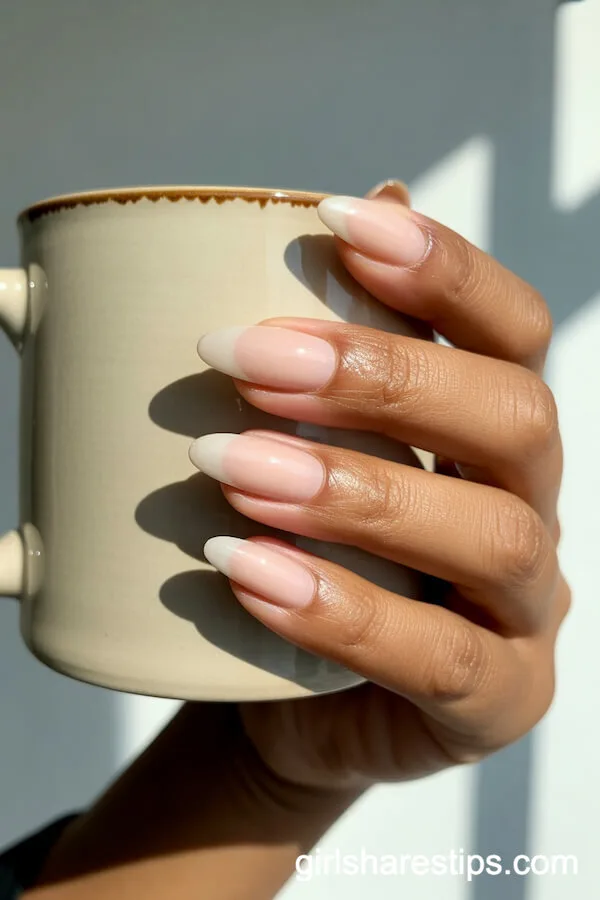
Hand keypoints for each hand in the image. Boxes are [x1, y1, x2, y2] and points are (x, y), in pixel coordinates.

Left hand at [189, 181, 569, 790]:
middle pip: (515, 419)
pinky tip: (248, 572)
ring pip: (490, 537)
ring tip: (231, 465)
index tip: (335, 221)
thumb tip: (368, 198)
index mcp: (497, 431)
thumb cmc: (305, 548)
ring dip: (355, 493)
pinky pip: (439, 658)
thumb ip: (337, 341)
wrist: (287, 694)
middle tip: (246, 359)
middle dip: (385, 379)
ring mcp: (527, 611)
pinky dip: (342, 611)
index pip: (513, 329)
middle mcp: (531, 507)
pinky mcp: (496, 702)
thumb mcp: (311, 443)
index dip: (445, 269)